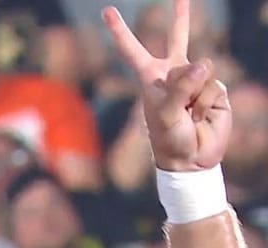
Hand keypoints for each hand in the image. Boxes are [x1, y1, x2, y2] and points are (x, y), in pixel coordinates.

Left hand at [103, 0, 230, 171]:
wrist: (191, 158)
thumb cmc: (170, 139)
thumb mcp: (167, 114)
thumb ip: (182, 87)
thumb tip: (205, 62)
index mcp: (150, 78)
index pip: (132, 50)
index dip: (120, 31)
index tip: (107, 11)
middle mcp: (173, 75)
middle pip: (178, 39)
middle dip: (181, 17)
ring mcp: (195, 80)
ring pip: (200, 70)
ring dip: (195, 94)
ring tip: (188, 113)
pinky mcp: (214, 89)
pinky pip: (214, 85)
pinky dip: (208, 102)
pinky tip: (202, 115)